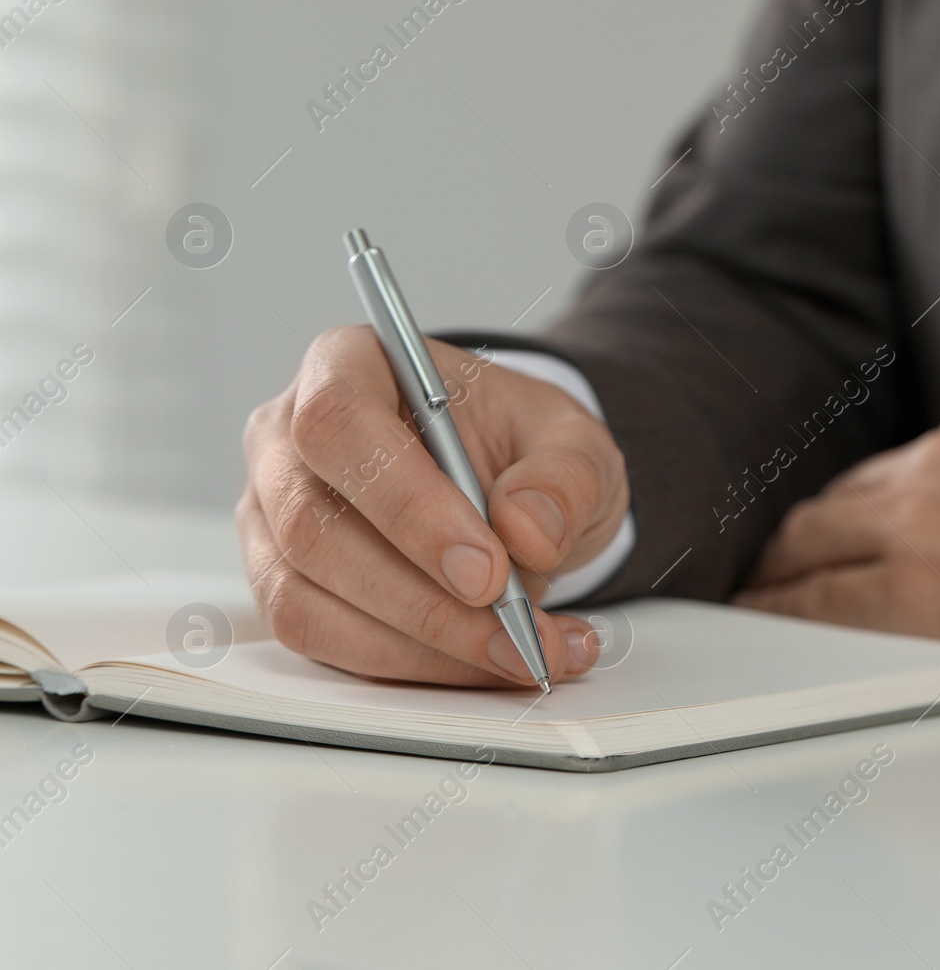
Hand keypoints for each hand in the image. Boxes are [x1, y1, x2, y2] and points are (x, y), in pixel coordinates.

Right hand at [236, 326, 630, 686]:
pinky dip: (412, 666)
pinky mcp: (286, 585)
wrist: (512, 486)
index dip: (407, 505)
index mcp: (347, 366)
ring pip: (308, 599)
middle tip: (517, 631)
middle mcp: (288, 439)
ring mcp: (274, 517)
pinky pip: (324, 642)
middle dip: (424, 599)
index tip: (488, 570)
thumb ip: (563, 476)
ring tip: (526, 654)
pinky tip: (490, 663)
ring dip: (422, 646)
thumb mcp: (573, 441)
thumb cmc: (521, 446)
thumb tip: (528, 530)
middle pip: (313, 527)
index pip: (339, 424)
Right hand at [733, 395, 939, 676]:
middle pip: (806, 535)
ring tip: (836, 538)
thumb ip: (906, 638)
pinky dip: (910, 478)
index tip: (748, 609)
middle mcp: (914, 517)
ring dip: (836, 516)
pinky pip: (917, 450)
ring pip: (855, 485)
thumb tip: (856, 629)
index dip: (766, 608)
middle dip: (778, 562)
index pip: (804, 600)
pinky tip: (928, 500)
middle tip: (769, 577)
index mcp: (912, 592)